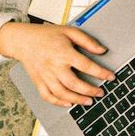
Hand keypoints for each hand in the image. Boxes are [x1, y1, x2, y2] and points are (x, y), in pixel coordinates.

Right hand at [0, 22, 115, 107]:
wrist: (23, 40)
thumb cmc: (47, 35)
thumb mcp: (70, 31)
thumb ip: (87, 41)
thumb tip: (102, 50)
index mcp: (64, 53)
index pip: (86, 65)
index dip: (100, 72)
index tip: (111, 77)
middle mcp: (54, 67)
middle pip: (74, 83)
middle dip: (90, 90)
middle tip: (101, 93)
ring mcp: (45, 76)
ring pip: (62, 93)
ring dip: (77, 99)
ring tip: (89, 101)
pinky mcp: (38, 82)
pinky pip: (47, 96)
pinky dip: (58, 102)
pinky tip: (68, 104)